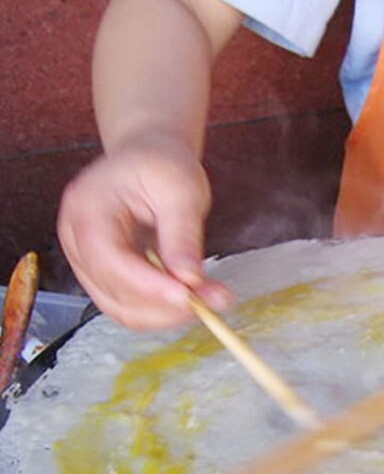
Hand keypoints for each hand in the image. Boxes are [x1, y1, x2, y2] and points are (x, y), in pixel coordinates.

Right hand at [57, 133, 232, 329]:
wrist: (149, 160)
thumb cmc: (162, 165)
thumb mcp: (181, 189)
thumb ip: (183, 234)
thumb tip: (189, 277)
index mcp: (87, 210)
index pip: (109, 260)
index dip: (148, 285)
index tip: (188, 295)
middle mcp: (77, 242)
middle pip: (114, 292)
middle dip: (166, 304)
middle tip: (214, 300)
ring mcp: (88, 263)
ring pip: (123, 309)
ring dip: (168, 313)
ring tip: (210, 298)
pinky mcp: (107, 277)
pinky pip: (131, 307)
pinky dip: (163, 310)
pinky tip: (193, 298)